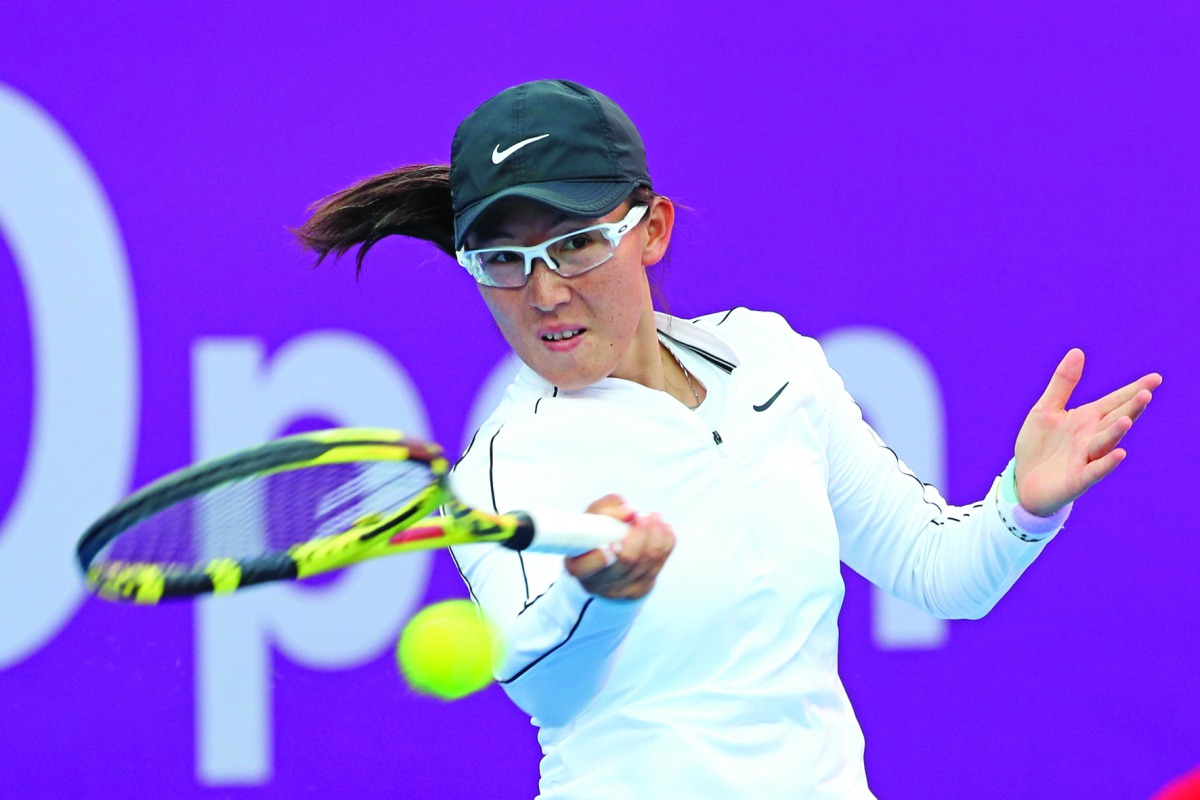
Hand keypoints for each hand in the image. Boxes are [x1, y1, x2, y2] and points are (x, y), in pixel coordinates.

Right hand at [565, 495, 675, 600]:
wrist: (603, 561)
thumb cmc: (594, 533)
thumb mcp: (592, 517)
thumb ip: (607, 509)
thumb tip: (631, 512)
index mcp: (577, 566)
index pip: (585, 568)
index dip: (600, 558)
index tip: (613, 541)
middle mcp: (598, 584)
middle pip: (626, 561)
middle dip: (640, 535)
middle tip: (644, 516)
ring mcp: (621, 591)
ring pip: (647, 562)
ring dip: (656, 535)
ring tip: (655, 517)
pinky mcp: (641, 589)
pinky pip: (660, 563)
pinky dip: (666, 542)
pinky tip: (664, 529)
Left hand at [1014, 349, 1161, 515]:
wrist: (1024, 481)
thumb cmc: (1039, 445)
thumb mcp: (1046, 409)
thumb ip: (1063, 383)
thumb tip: (1078, 351)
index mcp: (1087, 418)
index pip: (1115, 401)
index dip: (1133, 390)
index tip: (1155, 379)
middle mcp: (1092, 436)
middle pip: (1115, 419)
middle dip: (1130, 408)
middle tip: (1147, 393)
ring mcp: (1087, 458)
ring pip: (1106, 443)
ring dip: (1116, 432)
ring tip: (1127, 420)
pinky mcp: (1078, 479)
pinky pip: (1095, 470)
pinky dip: (1107, 463)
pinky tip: (1119, 454)